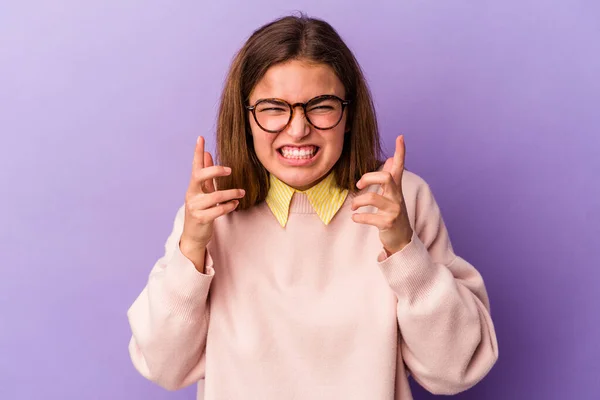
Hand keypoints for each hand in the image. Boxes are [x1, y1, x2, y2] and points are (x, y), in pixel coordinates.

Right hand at [181, 136, 245, 252]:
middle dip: (215, 171)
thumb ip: (206, 176)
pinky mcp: (201, 219)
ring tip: (242, 193)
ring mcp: (195, 207)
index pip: (195, 166)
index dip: (197, 152)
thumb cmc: (201, 211)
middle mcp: (191, 194)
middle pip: (200, 176)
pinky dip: (229, 206)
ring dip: (231, 193)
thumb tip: (207, 154)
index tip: (200, 138)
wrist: (193, 236)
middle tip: (230, 169)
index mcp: (193, 187)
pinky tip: (235, 204)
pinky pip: (218, 210)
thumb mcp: (203, 192)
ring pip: (215, 196)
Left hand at [351, 135, 412, 255]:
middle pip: (385, 178)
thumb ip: (391, 178)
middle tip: (358, 185)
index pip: (400, 167)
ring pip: (373, 198)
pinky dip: (358, 217)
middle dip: (368, 178)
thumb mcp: (392, 195)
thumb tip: (390, 157)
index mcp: (396, 189)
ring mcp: (394, 210)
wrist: (402, 239)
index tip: (400, 136)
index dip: (401, 152)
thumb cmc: (393, 214)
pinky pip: (369, 217)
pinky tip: (355, 218)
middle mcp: (397, 197)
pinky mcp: (388, 223)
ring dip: (358, 202)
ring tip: (354, 207)